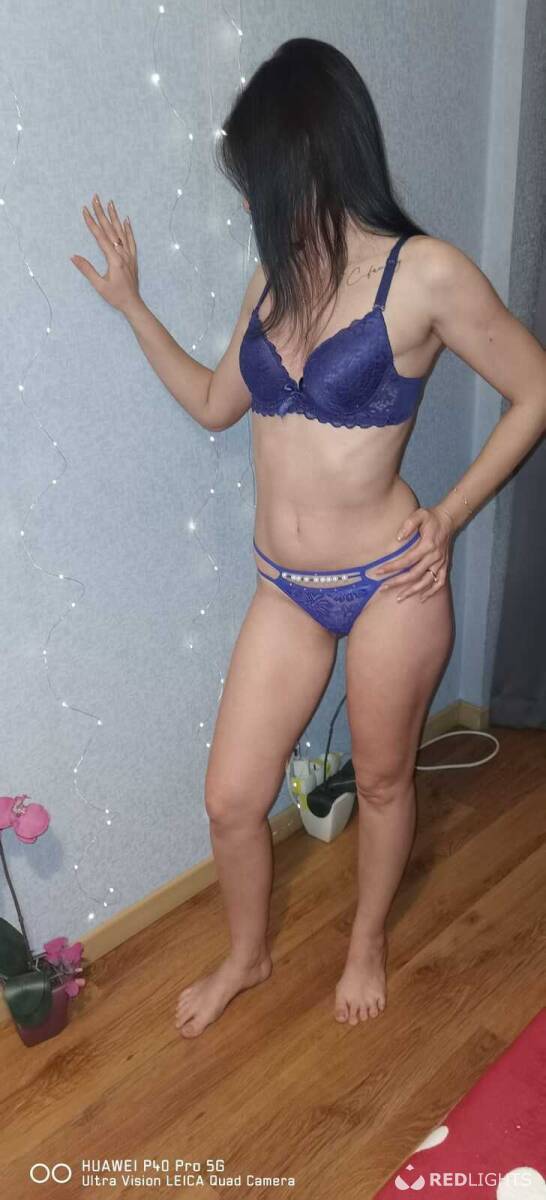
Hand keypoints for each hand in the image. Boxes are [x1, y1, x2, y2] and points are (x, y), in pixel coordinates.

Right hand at [71, 194, 139, 314]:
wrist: (132, 304)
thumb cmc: (115, 296)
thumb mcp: (99, 285)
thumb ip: (87, 269)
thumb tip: (73, 256)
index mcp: (114, 259)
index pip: (100, 236)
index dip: (92, 222)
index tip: (85, 209)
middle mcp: (122, 254)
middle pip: (110, 229)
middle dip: (101, 213)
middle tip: (96, 198)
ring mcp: (129, 255)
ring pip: (121, 232)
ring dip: (114, 216)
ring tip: (110, 203)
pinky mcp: (133, 258)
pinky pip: (131, 240)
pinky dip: (128, 229)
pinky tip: (126, 219)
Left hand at [375, 506, 454, 602]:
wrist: (448, 520)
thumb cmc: (431, 518)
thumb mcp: (419, 515)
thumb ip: (409, 525)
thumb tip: (398, 538)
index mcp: (427, 545)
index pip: (407, 560)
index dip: (392, 567)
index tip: (378, 572)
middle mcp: (435, 557)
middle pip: (414, 574)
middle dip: (397, 582)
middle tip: (382, 588)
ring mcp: (441, 563)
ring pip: (426, 582)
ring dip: (412, 591)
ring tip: (398, 598)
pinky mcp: (445, 566)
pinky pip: (440, 582)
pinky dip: (431, 592)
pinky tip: (421, 598)